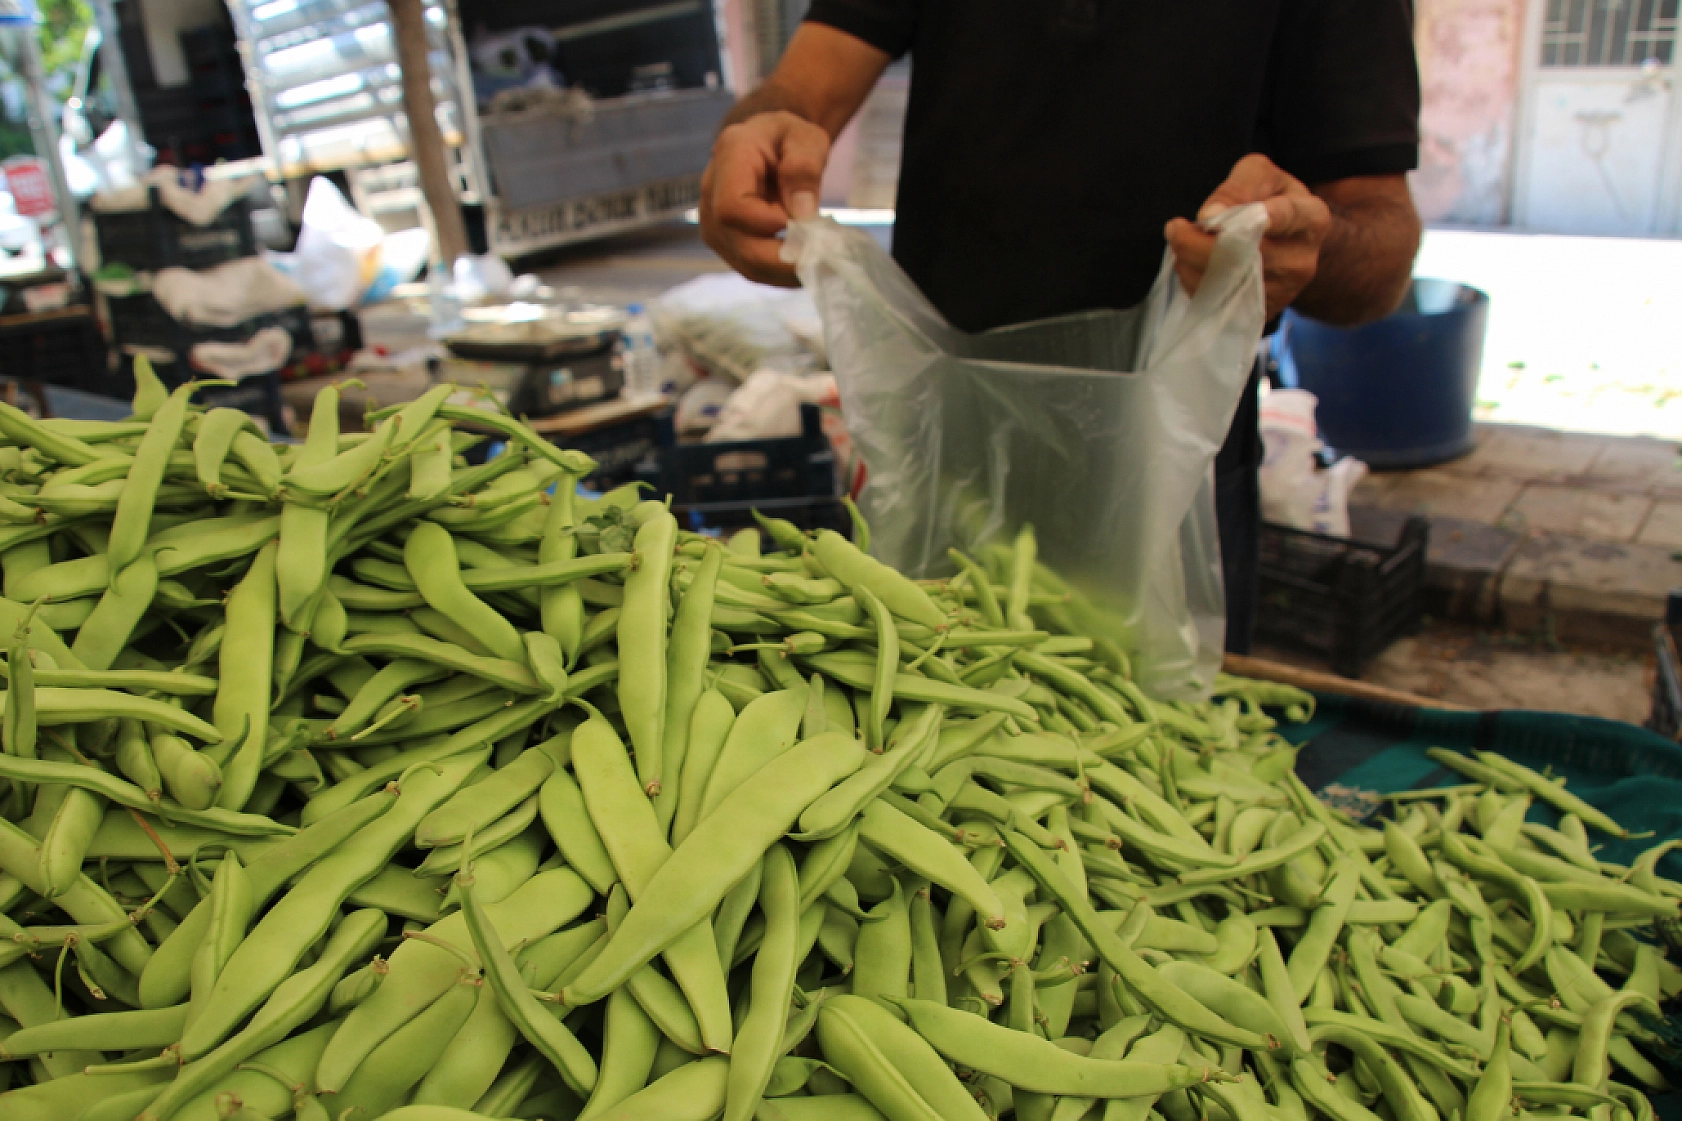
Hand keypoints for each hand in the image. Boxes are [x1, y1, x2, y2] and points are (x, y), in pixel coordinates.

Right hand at [699, 111, 829, 286]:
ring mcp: (714, 224)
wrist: (766, 146)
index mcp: (728, 159)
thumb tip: (802, 213)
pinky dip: (782, 273)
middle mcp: (710, 195)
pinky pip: (753, 270)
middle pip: (741, 246)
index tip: (802, 221)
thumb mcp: (806, 138)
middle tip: (825, 259)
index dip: (767, 223)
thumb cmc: (787, 138)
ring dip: (787, 271)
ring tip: (821, 262)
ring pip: (747, 266)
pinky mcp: (726, 244)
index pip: (732, 208)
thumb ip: (804, 167)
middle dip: (785, 260)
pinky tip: (806, 262)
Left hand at [1164, 154, 1331, 319]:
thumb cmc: (1273, 200)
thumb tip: (1209, 216)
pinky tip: (1192, 265)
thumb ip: (1236, 187)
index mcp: (1310, 218)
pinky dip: (1194, 282)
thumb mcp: (1260, 176)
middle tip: (1175, 228)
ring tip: (1183, 243)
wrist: (1290, 244)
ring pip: (1223, 282)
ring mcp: (1283, 291)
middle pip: (1243, 255)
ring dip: (1189, 263)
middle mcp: (1301, 260)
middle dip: (1195, 242)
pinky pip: (1216, 301)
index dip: (1260, 217)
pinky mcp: (1261, 311)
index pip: (1287, 217)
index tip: (1223, 216)